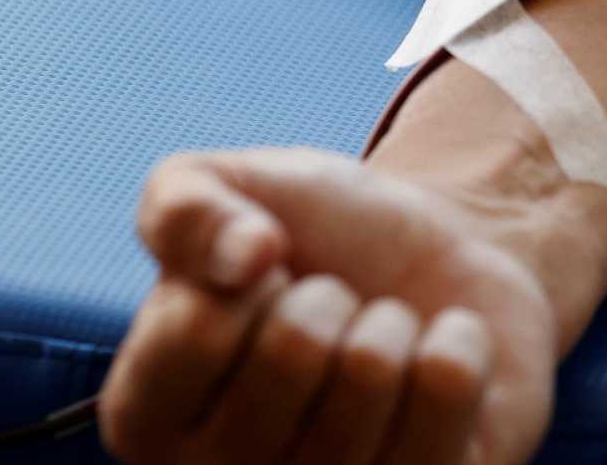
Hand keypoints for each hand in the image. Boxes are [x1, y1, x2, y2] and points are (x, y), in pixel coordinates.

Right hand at [98, 146, 560, 464]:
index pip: (199, 330)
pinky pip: (449, 388)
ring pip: (372, 371)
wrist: (430, 263)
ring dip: (391, 323)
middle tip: (335, 312)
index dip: (250, 274)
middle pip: (295, 352)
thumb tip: (243, 256)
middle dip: (330, 296)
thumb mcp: (225, 188)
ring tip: (383, 338)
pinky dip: (459, 341)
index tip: (263, 281)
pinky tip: (438, 363)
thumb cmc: (312, 237)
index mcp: (147, 417)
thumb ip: (184, 208)